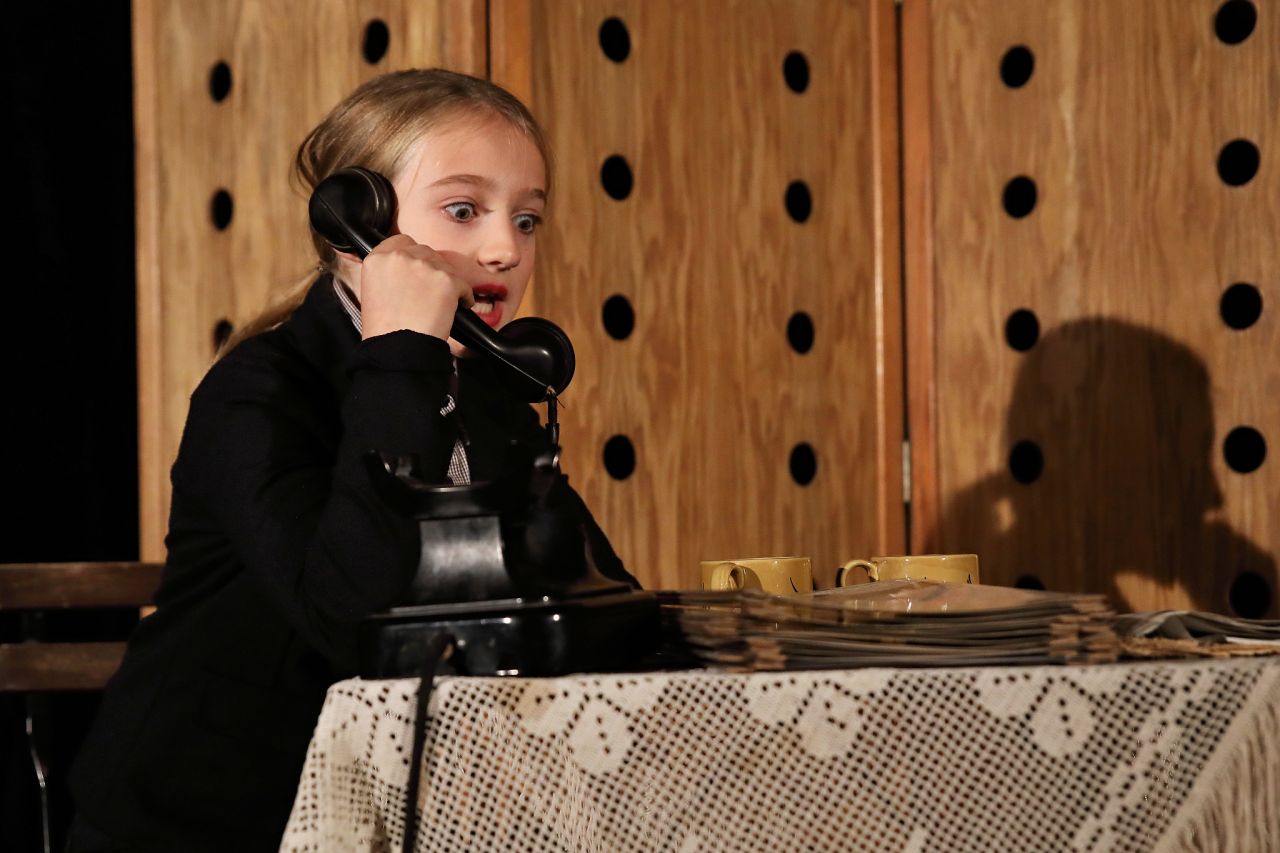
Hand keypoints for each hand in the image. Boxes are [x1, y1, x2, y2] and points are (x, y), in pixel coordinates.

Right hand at [357, 234, 473, 340]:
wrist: (398, 349)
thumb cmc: (385, 329)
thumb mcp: (374, 291)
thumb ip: (390, 272)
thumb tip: (409, 269)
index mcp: (377, 258)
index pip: (401, 241)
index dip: (412, 255)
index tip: (416, 269)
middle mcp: (400, 256)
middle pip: (425, 251)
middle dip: (430, 269)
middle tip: (429, 292)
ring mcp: (425, 266)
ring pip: (445, 266)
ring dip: (446, 282)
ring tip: (439, 304)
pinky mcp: (447, 280)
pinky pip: (464, 284)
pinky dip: (463, 296)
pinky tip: (456, 308)